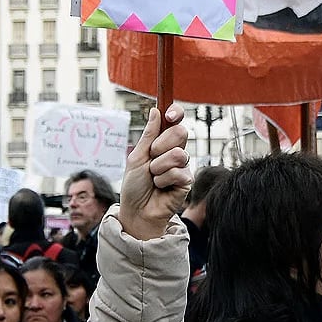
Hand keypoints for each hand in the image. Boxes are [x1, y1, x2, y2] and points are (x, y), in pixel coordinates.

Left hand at [118, 105, 190, 240]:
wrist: (137, 211)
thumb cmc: (135, 186)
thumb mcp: (136, 157)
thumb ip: (148, 135)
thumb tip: (155, 111)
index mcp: (163, 142)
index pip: (176, 122)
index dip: (176, 113)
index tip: (170, 114)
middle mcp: (175, 151)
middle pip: (181, 132)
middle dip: (161, 144)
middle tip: (152, 157)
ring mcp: (183, 166)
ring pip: (178, 154)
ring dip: (159, 167)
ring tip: (153, 177)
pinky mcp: (187, 181)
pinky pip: (178, 172)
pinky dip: (163, 181)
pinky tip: (161, 188)